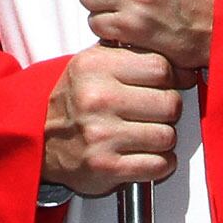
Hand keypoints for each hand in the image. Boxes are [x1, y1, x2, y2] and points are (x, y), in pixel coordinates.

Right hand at [41, 46, 183, 198]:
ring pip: (168, 136)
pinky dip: (159, 163)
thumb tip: (182, 67)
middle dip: (168, 110)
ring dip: (163, 138)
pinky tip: (144, 154)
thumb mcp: (92, 64)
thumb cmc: (74, 101)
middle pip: (169, 103)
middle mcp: (96, 98)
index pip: (160, 67)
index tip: (164, 86)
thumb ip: (131, 56)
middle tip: (153, 113)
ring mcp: (101, 134)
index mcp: (94, 67)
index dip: (170, 79)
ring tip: (145, 134)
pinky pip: (159, 165)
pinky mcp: (107, 166)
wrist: (41, 140)